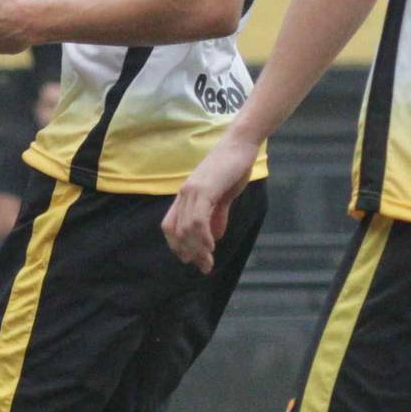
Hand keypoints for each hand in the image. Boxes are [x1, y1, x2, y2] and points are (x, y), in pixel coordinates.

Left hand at [162, 140, 253, 271]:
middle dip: (190, 253)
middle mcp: (184, 194)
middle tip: (204, 267)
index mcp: (185, 196)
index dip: (177, 245)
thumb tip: (216, 236)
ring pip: (186, 229)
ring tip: (209, 261)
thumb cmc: (233, 168)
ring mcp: (192, 191)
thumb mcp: (224, 196)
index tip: (191, 260)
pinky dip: (203, 236)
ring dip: (197, 249)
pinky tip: (212, 246)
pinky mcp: (204, 189)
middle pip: (177, 232)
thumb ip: (217, 215)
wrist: (240, 145)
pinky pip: (198, 219)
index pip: (170, 226)